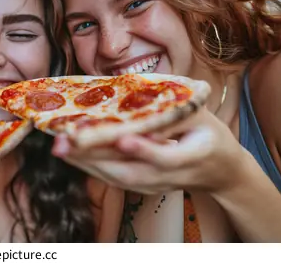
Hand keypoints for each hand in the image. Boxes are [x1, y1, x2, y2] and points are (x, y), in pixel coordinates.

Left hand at [52, 107, 248, 194]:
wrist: (220, 173)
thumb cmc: (209, 135)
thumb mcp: (201, 114)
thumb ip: (173, 106)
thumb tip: (137, 92)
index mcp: (194, 156)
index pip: (165, 156)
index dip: (143, 149)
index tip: (121, 139)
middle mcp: (171, 177)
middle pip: (130, 171)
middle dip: (95, 156)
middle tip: (66, 142)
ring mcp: (155, 186)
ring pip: (117, 177)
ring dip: (86, 162)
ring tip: (60, 146)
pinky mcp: (143, 188)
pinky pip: (114, 179)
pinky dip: (91, 167)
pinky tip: (72, 154)